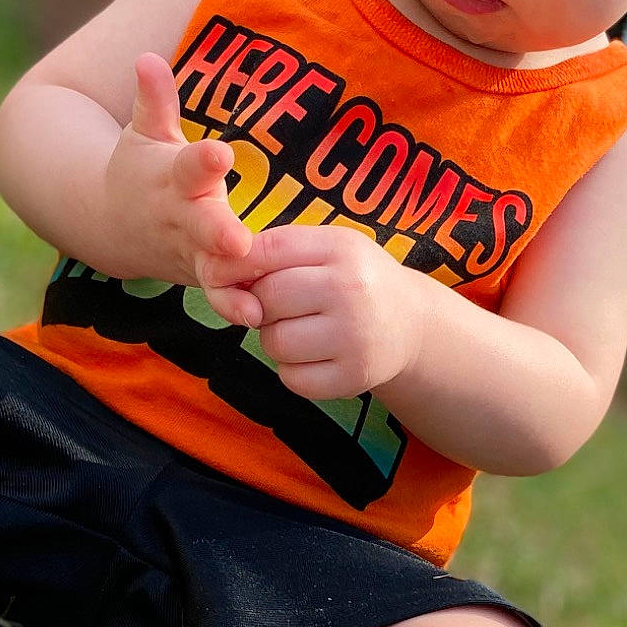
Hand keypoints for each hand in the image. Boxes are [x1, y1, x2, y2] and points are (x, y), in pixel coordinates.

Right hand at [104, 54, 258, 323]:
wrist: (111, 224)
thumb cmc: (141, 167)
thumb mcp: (143, 131)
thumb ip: (153, 99)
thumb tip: (146, 57)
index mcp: (171, 177)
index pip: (188, 166)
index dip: (203, 161)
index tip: (220, 154)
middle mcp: (179, 216)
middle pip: (200, 224)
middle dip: (217, 233)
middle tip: (238, 242)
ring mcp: (189, 251)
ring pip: (210, 269)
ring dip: (230, 287)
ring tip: (252, 303)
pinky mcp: (200, 277)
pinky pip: (219, 295)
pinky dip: (234, 308)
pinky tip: (259, 318)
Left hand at [212, 224, 429, 397]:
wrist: (411, 324)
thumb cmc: (354, 281)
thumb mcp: (327, 249)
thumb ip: (276, 252)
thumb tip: (216, 272)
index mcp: (341, 248)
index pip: (269, 250)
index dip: (233, 264)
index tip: (216, 274)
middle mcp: (351, 290)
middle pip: (266, 299)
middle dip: (260, 305)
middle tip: (282, 307)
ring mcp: (355, 337)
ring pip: (274, 342)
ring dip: (275, 339)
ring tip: (303, 330)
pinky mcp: (354, 376)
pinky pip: (291, 378)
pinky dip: (293, 370)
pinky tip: (316, 355)